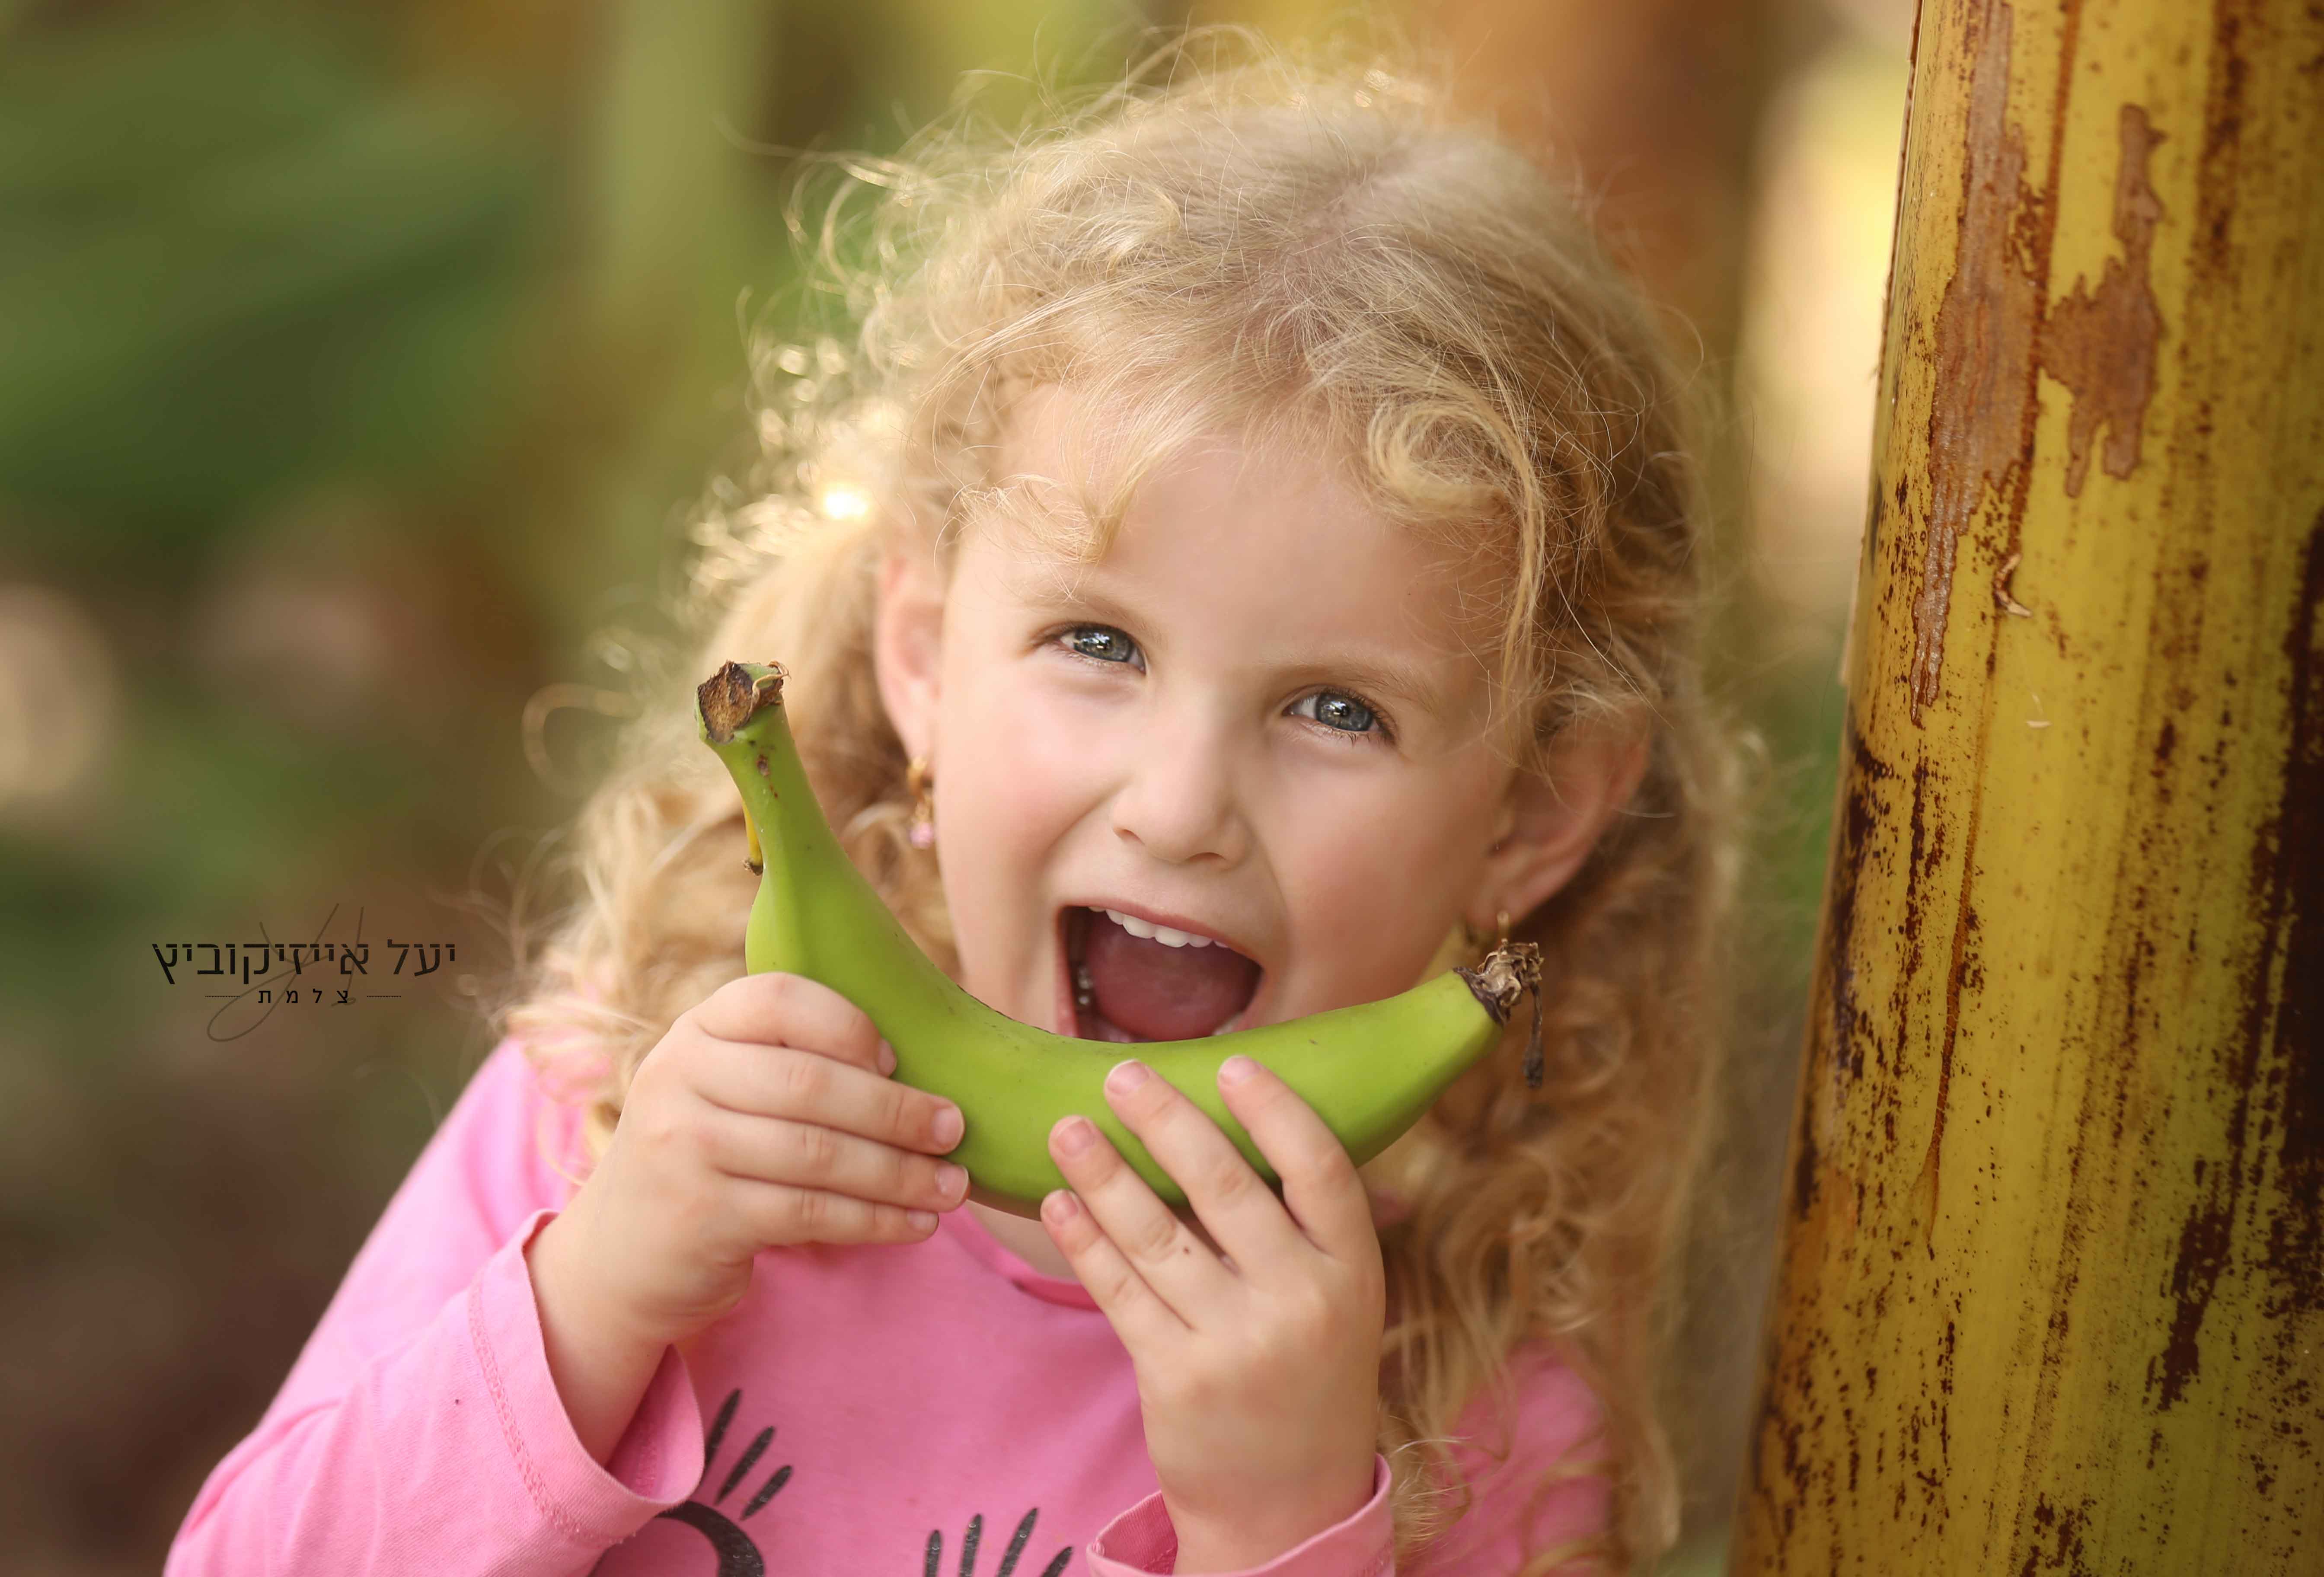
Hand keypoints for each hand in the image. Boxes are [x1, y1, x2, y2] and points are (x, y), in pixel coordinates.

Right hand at [539, 971, 970, 1350]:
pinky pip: (810, 1212)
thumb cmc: (707, 1157)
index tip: (898, 1058)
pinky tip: (916, 1224)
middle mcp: (679, 1077)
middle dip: (896, 1110)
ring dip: (900, 1173)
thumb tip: (922, 1065)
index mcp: (696, 1030)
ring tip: (953, 1187)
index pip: (779, 997)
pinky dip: (874, 1219)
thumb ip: (789, 1061)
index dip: (847, 1024)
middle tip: (954, 1128)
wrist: (619, 1257)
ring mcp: (683, 1148)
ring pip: (819, 1154)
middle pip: (811, 1083)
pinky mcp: (701, 1216)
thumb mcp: (724, 1089)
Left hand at [1040, 1054, 1384, 1570]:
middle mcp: (1302, 1301)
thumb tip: (1243, 1118)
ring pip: (1156, 1234)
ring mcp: (1237, 1341)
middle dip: (1165, 1119)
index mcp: (1353, 1271)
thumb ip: (1305, 1225)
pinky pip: (1119, 1290)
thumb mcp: (1340, 1300)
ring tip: (1065, 1128)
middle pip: (1224, 1186)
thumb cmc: (1309, 1375)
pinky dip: (1084, 1239)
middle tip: (1119, 1073)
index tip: (1230, 1062)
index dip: (1274, 1109)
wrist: (1286, 1504)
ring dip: (1103, 1173)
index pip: (1319, 1167)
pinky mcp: (1177, 1376)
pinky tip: (1058, 1201)